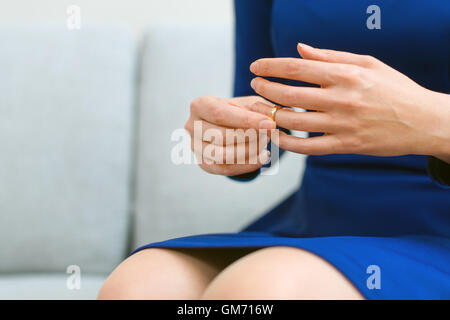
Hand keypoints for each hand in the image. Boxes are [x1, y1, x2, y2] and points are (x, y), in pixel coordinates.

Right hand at [185, 96, 275, 175]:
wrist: (229, 126)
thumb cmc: (240, 112)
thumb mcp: (250, 104)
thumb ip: (260, 109)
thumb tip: (271, 120)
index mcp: (199, 106)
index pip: (220, 114)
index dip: (246, 120)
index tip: (270, 124)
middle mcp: (192, 126)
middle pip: (221, 136)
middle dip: (250, 137)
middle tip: (270, 135)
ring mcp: (195, 147)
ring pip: (222, 155)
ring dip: (249, 152)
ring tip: (266, 144)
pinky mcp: (204, 164)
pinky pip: (226, 169)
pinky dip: (248, 165)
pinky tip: (263, 156)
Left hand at [248, 43, 449, 157]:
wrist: (423, 121)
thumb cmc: (395, 88)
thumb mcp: (368, 64)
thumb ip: (330, 57)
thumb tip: (299, 49)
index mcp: (346, 74)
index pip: (297, 67)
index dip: (271, 66)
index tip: (255, 67)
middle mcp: (342, 99)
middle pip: (289, 95)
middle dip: (264, 89)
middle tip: (253, 86)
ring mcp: (342, 124)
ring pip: (294, 122)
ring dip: (270, 115)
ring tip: (258, 108)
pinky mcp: (345, 146)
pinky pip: (307, 147)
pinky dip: (287, 143)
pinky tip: (275, 135)